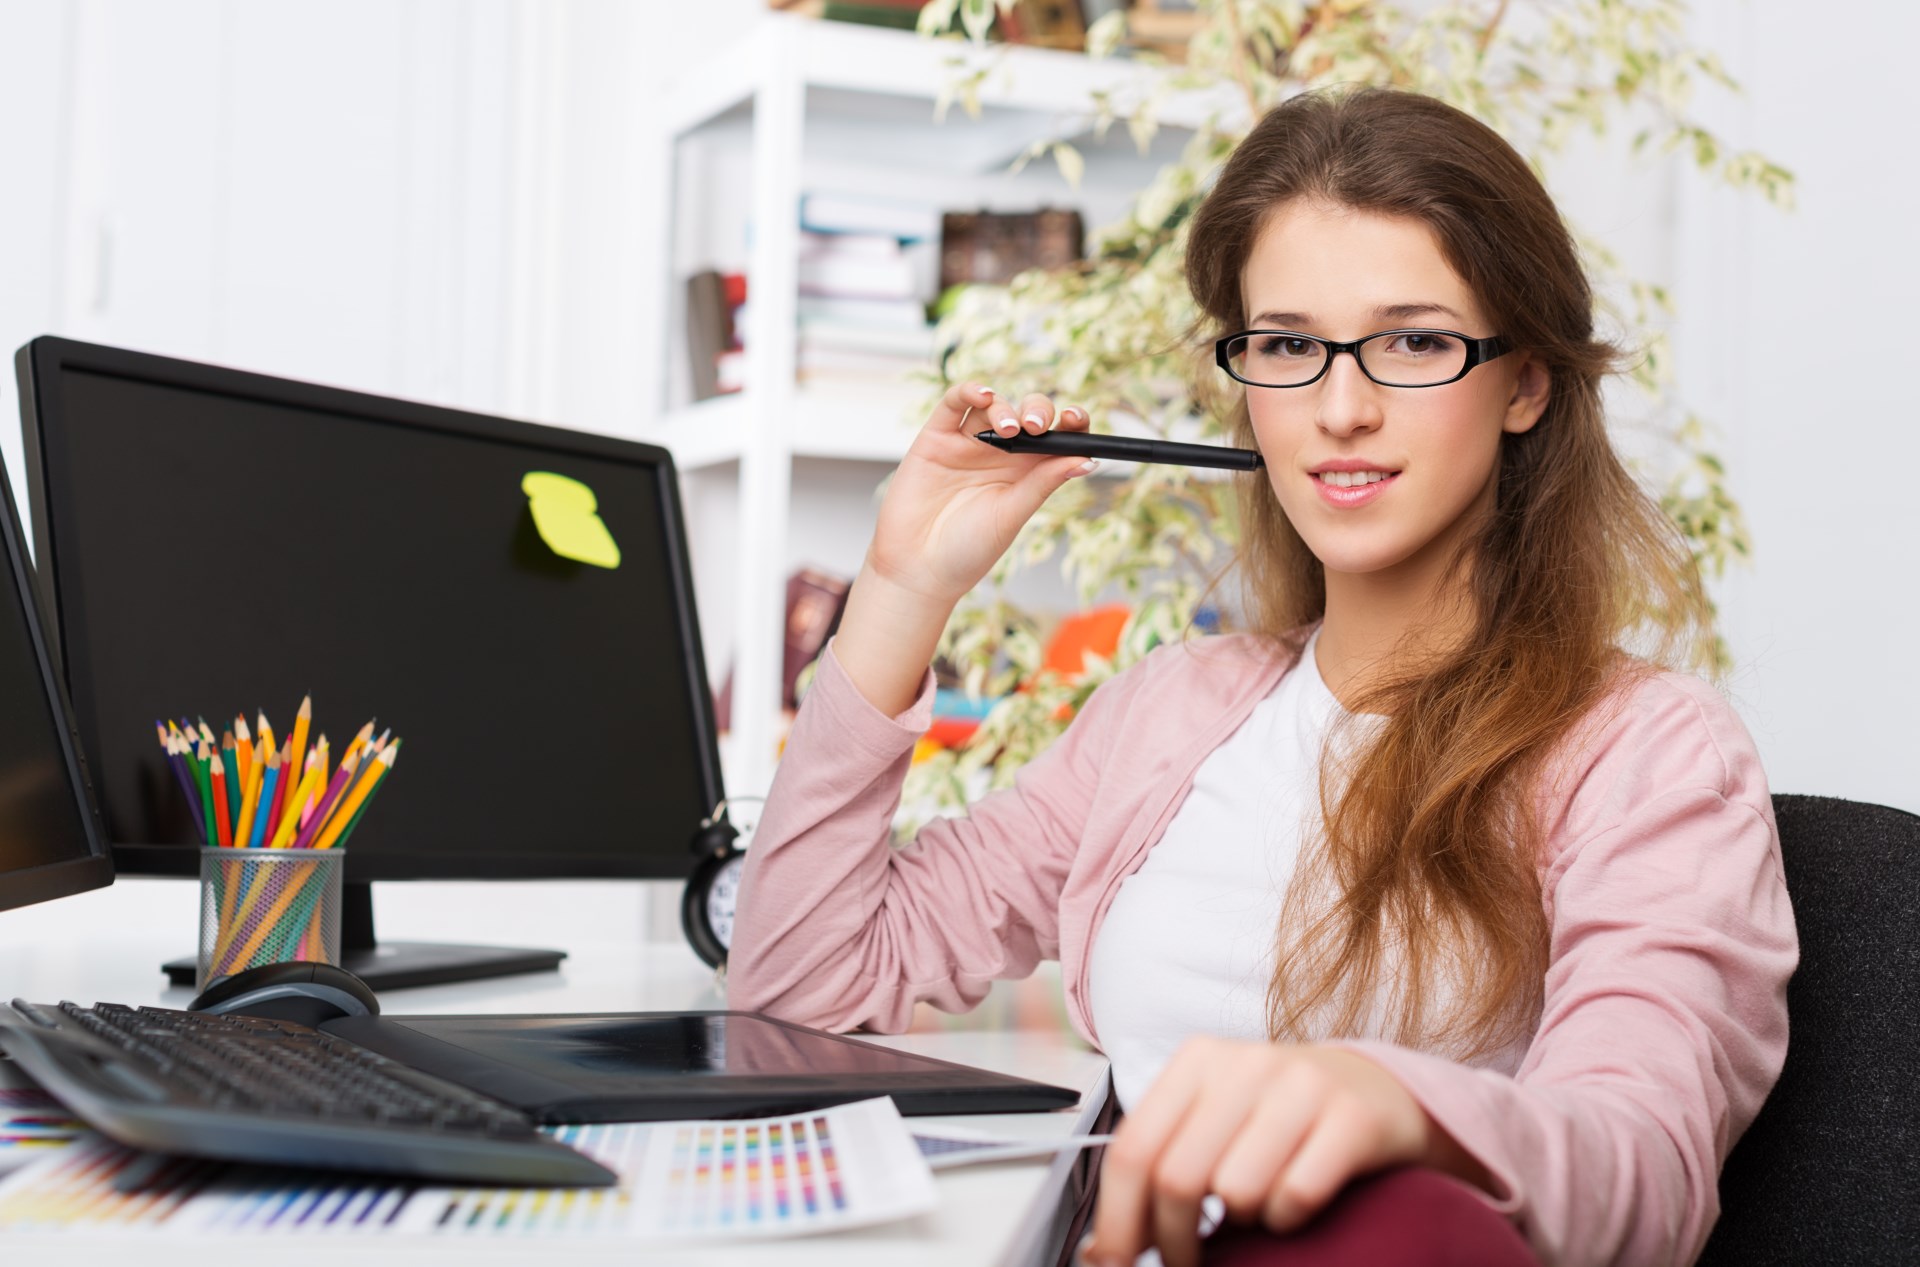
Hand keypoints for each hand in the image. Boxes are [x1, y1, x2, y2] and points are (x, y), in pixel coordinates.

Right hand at [864, 382, 1095, 607]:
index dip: (1070, 424)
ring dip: (1005, 409)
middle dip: (1037, 411)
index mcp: (1026, 472)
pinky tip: (982, 395)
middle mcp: (1000, 454)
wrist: (918, 568)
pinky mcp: (936, 438)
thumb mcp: (1012, 515)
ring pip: (992, 406)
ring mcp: (967, 444)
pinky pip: (953, 404)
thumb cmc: (967, 550)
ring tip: (1008, 429)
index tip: (1077, 420)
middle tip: (1036, 427)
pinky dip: (968, 391)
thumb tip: (1087, 458)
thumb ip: (1043, 482)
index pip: (1056, 438)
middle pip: (1027, 415)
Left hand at [1084, 1039, 1458, 1266]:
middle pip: (1177, 1178)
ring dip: (1242, 1222)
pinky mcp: (1352, 1118)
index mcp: (1197, 1060)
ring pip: (1236, 1192)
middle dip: (1174, 1240)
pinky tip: (1295, 1203)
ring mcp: (1301, 1086)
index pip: (1133, 1149)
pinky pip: (1295, 1197)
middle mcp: (1245, 1063)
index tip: (1115, 1260)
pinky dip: (1287, 1220)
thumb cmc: (1280, 1115)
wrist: (1378, 1089)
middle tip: (1187, 1260)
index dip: (1118, 1219)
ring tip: (1257, 1206)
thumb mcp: (1214, 1118)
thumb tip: (1100, 1249)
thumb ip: (1160, 1164)